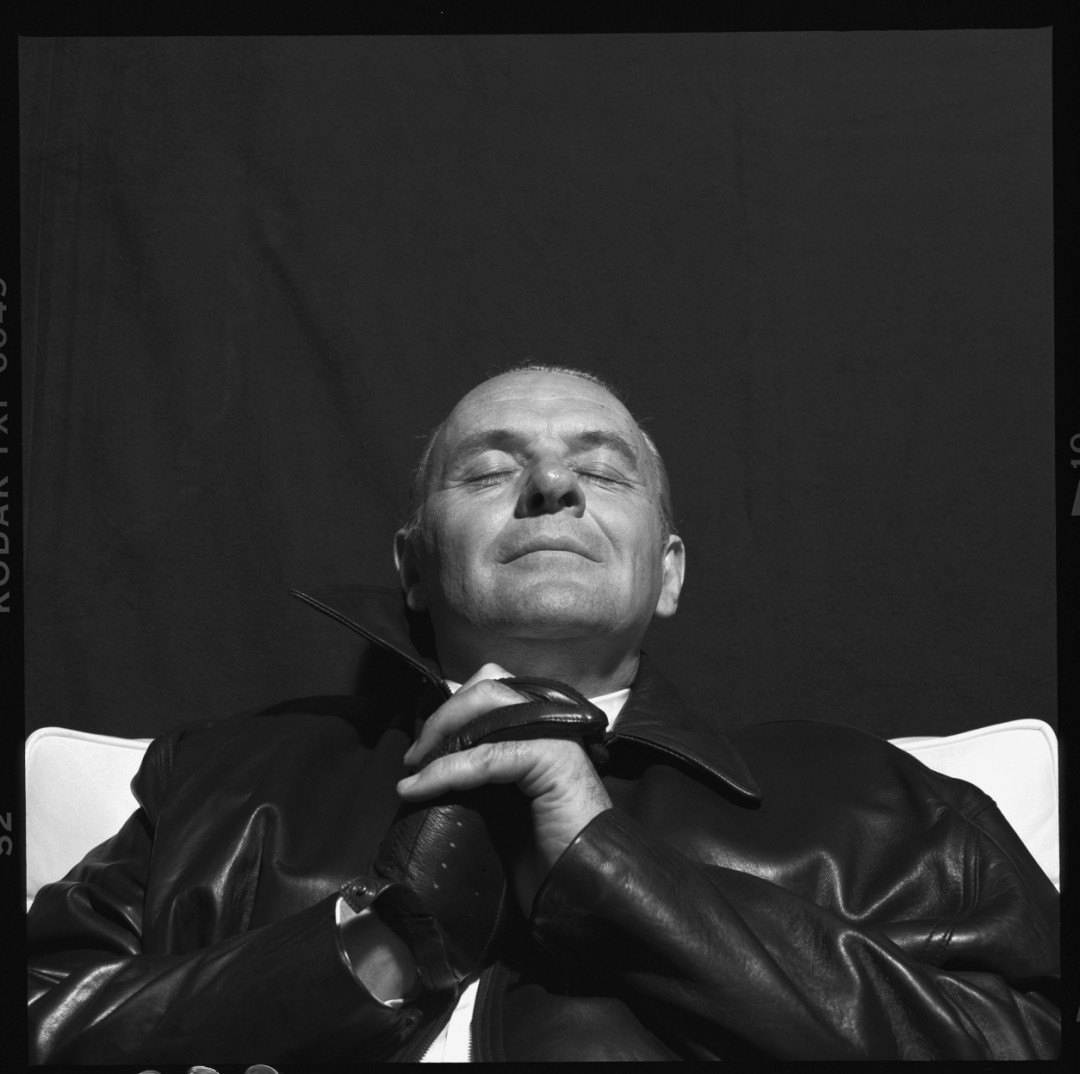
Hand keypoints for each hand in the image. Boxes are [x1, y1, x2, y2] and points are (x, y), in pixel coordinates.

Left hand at [398, 663, 612, 911]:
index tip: (420, 751)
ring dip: (440, 734)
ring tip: (416, 768)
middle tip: (415, 757)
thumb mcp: (501, 796)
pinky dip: (445, 770)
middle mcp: (550, 720)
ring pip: (486, 706)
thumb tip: (433, 754)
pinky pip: (485, 755)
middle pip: (484, 688)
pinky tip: (418, 788)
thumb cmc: (544, 847)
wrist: (580, 885)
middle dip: (442, 717)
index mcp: (540, 725)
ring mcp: (554, 734)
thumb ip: (481, 765)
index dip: (450, 710)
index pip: (489, 690)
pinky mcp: (552, 756)